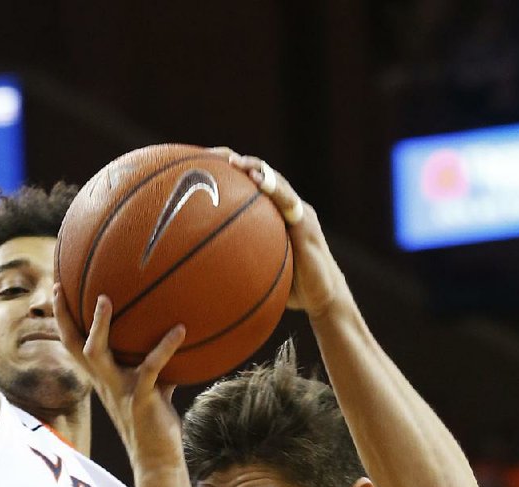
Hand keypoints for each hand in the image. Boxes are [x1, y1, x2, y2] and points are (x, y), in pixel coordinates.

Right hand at [53, 285, 185, 470]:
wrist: (157, 460)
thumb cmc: (156, 424)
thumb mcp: (155, 388)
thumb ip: (159, 364)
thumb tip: (176, 335)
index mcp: (103, 380)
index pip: (75, 346)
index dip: (64, 319)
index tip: (59, 289)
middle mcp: (105, 383)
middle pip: (74, 344)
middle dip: (63, 315)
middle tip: (60, 286)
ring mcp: (120, 390)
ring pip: (97, 353)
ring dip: (99, 326)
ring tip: (105, 299)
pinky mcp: (141, 398)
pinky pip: (150, 367)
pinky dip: (165, 347)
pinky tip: (180, 330)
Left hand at [211, 148, 344, 318]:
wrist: (321, 298)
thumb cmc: (286, 288)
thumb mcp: (255, 273)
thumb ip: (234, 263)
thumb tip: (197, 271)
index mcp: (270, 215)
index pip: (246, 186)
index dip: (225, 172)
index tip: (198, 163)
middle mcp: (284, 207)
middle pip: (258, 175)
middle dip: (233, 161)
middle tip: (209, 154)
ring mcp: (297, 212)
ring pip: (275, 182)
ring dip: (256, 169)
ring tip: (236, 162)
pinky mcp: (307, 223)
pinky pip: (289, 201)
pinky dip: (274, 188)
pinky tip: (258, 182)